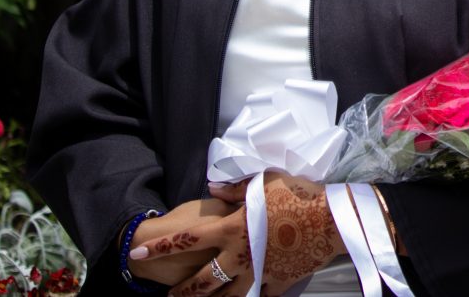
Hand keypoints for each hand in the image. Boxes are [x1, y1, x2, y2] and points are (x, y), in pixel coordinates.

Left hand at [133, 174, 345, 295]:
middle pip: (200, 282)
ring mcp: (256, 273)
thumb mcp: (264, 182)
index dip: (160, 247)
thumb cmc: (298, 195)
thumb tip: (211, 186)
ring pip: (224, 296)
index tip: (136, 254)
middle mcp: (238, 255)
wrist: (332, 221)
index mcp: (231, 228)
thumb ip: (234, 188)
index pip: (186, 239)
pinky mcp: (274, 284)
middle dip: (180, 293)